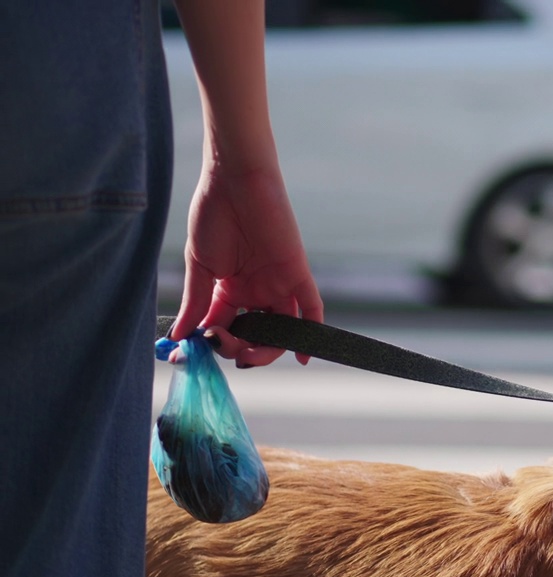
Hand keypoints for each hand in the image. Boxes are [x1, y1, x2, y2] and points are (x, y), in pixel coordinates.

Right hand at [169, 164, 322, 367]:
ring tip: (243, 353)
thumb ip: (195, 302)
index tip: (191, 352)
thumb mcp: (200, 265)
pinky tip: (302, 357)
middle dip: (236, 349)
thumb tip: (179, 336)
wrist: (233, 180)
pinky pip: (311, 309)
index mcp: (231, 289)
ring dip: (264, 350)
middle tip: (218, 345)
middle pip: (253, 336)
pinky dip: (309, 334)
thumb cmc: (214, 215)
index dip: (211, 344)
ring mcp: (278, 284)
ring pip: (279, 331)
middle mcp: (257, 291)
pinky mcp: (297, 274)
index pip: (224, 328)